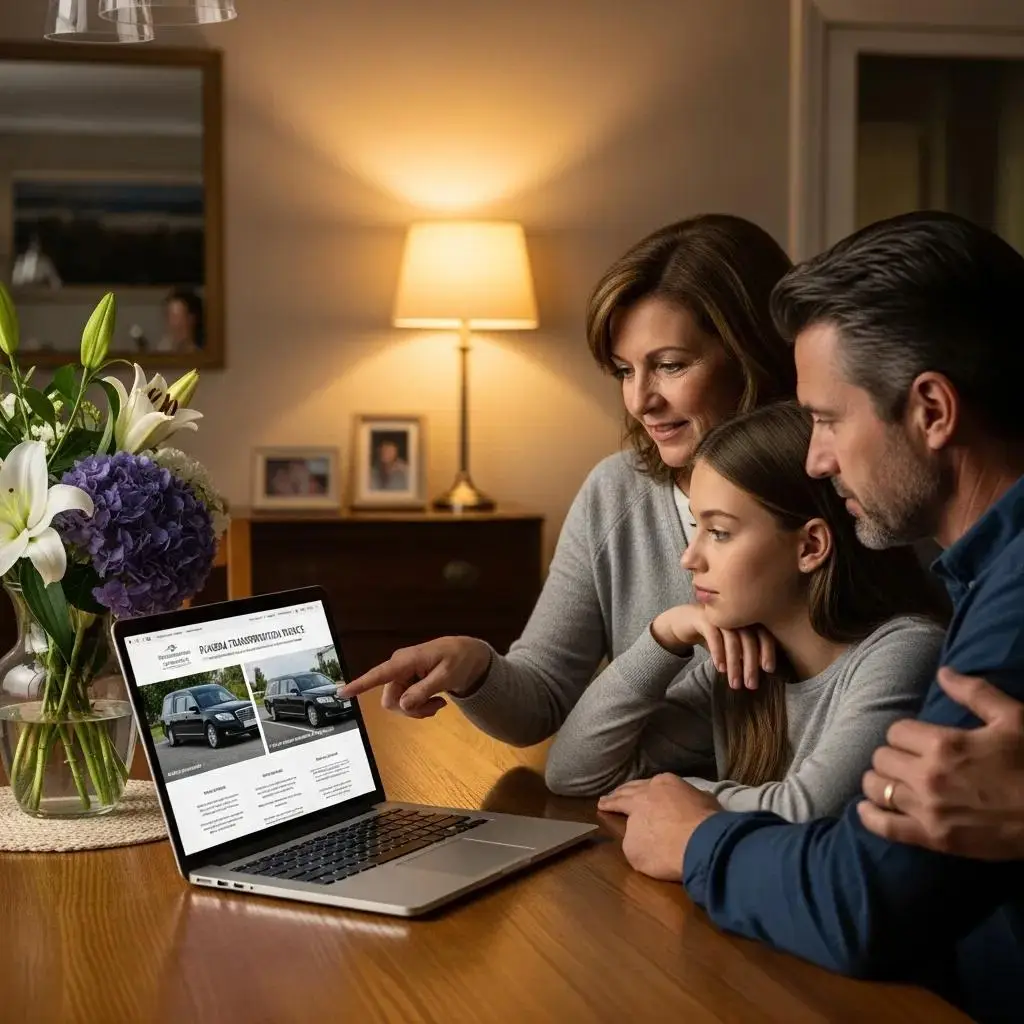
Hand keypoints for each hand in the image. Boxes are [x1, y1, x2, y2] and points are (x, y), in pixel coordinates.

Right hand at [339, 636, 491, 718]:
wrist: (468, 656)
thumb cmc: (458, 659)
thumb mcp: (446, 676)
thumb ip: (425, 690)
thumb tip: (403, 704)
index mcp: (406, 660)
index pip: (379, 673)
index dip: (360, 684)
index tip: (342, 692)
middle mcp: (398, 668)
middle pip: (391, 700)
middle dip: (411, 710)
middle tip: (435, 707)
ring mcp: (402, 676)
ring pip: (398, 704)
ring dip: (418, 709)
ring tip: (439, 703)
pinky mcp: (407, 683)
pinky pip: (405, 703)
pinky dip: (420, 707)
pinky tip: (436, 701)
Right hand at [596, 774, 721, 879]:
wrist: (708, 845)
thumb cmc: (665, 850)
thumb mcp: (634, 851)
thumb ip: (631, 836)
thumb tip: (637, 829)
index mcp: (638, 800)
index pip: (619, 800)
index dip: (609, 803)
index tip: (601, 803)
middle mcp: (657, 787)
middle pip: (637, 787)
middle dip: (625, 791)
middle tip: (616, 792)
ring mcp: (682, 788)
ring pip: (660, 783)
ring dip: (649, 787)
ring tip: (643, 788)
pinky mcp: (703, 796)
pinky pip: (683, 791)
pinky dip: (675, 793)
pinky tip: (675, 795)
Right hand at [651, 603, 774, 689]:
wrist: (684, 620)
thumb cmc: (714, 634)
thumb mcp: (732, 642)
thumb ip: (746, 651)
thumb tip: (763, 668)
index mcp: (747, 617)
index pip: (763, 634)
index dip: (768, 651)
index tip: (768, 670)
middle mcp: (735, 613)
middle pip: (749, 639)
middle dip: (751, 664)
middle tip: (751, 685)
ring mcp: (719, 614)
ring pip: (732, 640)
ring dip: (735, 664)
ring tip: (735, 683)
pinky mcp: (703, 617)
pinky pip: (713, 636)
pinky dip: (718, 653)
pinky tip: (720, 669)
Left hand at [858, 667, 1023, 859]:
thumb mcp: (1012, 719)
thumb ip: (974, 693)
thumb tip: (943, 673)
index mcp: (943, 744)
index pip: (896, 731)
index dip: (905, 734)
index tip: (916, 740)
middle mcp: (928, 776)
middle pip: (881, 758)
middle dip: (892, 755)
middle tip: (906, 760)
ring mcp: (928, 810)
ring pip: (876, 788)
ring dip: (880, 781)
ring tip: (891, 780)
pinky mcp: (933, 839)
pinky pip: (884, 827)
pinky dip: (869, 816)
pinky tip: (866, 808)